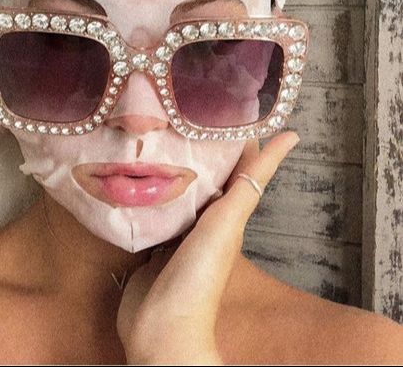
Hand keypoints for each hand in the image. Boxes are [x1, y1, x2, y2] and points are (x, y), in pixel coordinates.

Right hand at [116, 130, 299, 364]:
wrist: (162, 325)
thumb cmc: (200, 273)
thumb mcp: (229, 220)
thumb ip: (251, 180)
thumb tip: (291, 137)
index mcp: (228, 212)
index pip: (236, 164)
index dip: (234, 135)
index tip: (223, 100)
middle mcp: (205, 218)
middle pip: (205, 174)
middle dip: (198, 144)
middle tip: (181, 108)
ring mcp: (177, 230)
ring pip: (178, 189)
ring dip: (172, 164)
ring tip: (157, 132)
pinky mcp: (153, 241)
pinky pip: (153, 208)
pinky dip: (149, 189)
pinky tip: (134, 173)